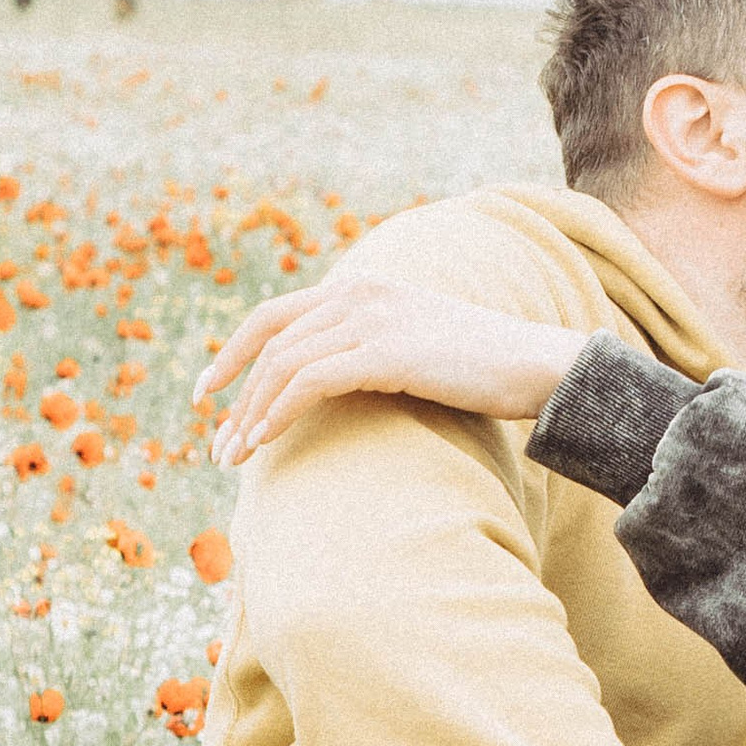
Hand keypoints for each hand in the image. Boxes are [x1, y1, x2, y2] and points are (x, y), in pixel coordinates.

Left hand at [194, 275, 579, 462]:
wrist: (537, 365)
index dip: (232, 354)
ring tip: (235, 457)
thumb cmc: (481, 368)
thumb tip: (329, 386)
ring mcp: (372, 318)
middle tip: (216, 443)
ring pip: (283, 362)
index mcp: (361, 288)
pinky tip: (264, 442)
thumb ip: (370, 349)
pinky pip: (310, 381)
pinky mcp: (386, 352)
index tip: (209, 394)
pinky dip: (278, 412)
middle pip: (269, 340)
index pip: (274, 315)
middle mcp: (359, 293)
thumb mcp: (415, 345)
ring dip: (251, 413)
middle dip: (233, 393)